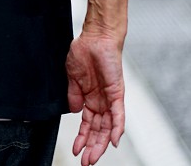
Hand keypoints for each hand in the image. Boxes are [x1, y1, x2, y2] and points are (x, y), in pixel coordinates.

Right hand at [66, 31, 125, 164]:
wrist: (95, 38)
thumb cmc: (83, 52)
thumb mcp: (72, 77)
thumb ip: (73, 95)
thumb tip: (73, 112)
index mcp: (89, 99)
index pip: (87, 125)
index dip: (81, 138)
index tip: (75, 150)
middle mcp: (101, 102)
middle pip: (98, 131)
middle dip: (91, 147)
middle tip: (85, 161)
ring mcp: (110, 99)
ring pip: (108, 127)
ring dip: (101, 143)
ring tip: (93, 156)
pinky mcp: (117, 93)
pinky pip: (119, 115)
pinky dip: (117, 128)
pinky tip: (113, 141)